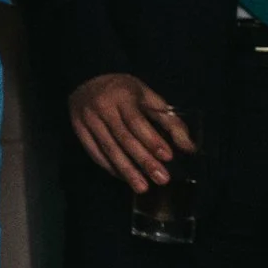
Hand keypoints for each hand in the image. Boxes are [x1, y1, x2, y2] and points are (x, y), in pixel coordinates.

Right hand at [67, 72, 186, 190]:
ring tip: (142, 188)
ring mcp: (87, 120)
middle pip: (124, 138)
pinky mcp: (79, 131)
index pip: (136, 121)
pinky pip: (95, 153)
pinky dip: (110, 167)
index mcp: (122, 96)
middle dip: (143, 161)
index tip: (168, 157)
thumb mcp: (149, 97)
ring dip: (127, 171)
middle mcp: (102, 108)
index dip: (152, 140)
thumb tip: (188, 147)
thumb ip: (169, 121)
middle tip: (161, 179)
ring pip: (108, 149)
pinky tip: (124, 177)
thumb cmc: (124, 90)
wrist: (86, 79)